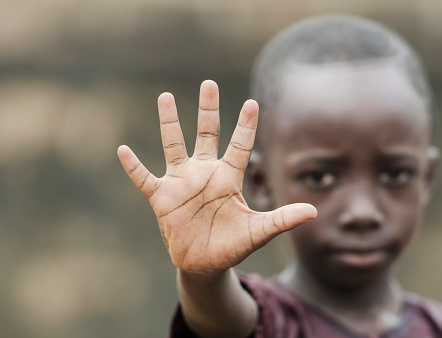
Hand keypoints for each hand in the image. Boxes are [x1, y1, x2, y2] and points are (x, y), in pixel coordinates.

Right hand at [118, 80, 316, 273]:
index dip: (246, 125)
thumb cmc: (232, 245)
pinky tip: (123, 149)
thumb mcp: (258, 231)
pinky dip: (133, 166)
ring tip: (166, 96)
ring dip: (170, 122)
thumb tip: (313, 211)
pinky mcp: (161, 198)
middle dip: (208, 109)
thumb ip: (282, 219)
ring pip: (174, 145)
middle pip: (207, 134)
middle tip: (209, 83)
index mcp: (229, 178)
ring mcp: (181, 183)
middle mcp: (205, 174)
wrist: (204, 263)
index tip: (252, 103)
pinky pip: (144, 178)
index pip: (240, 145)